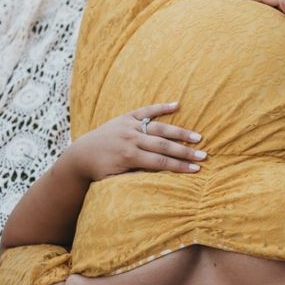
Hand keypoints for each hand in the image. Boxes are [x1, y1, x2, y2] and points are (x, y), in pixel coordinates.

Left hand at [67, 103, 207, 181]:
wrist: (81, 155)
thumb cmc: (100, 171)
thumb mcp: (115, 179)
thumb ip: (136, 177)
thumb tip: (160, 179)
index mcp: (128, 156)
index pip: (159, 162)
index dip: (179, 166)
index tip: (195, 170)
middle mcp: (130, 139)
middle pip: (163, 145)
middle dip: (185, 151)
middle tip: (203, 156)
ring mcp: (129, 126)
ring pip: (159, 128)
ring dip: (180, 132)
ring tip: (197, 137)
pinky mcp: (126, 117)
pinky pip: (146, 110)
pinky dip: (161, 107)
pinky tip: (177, 104)